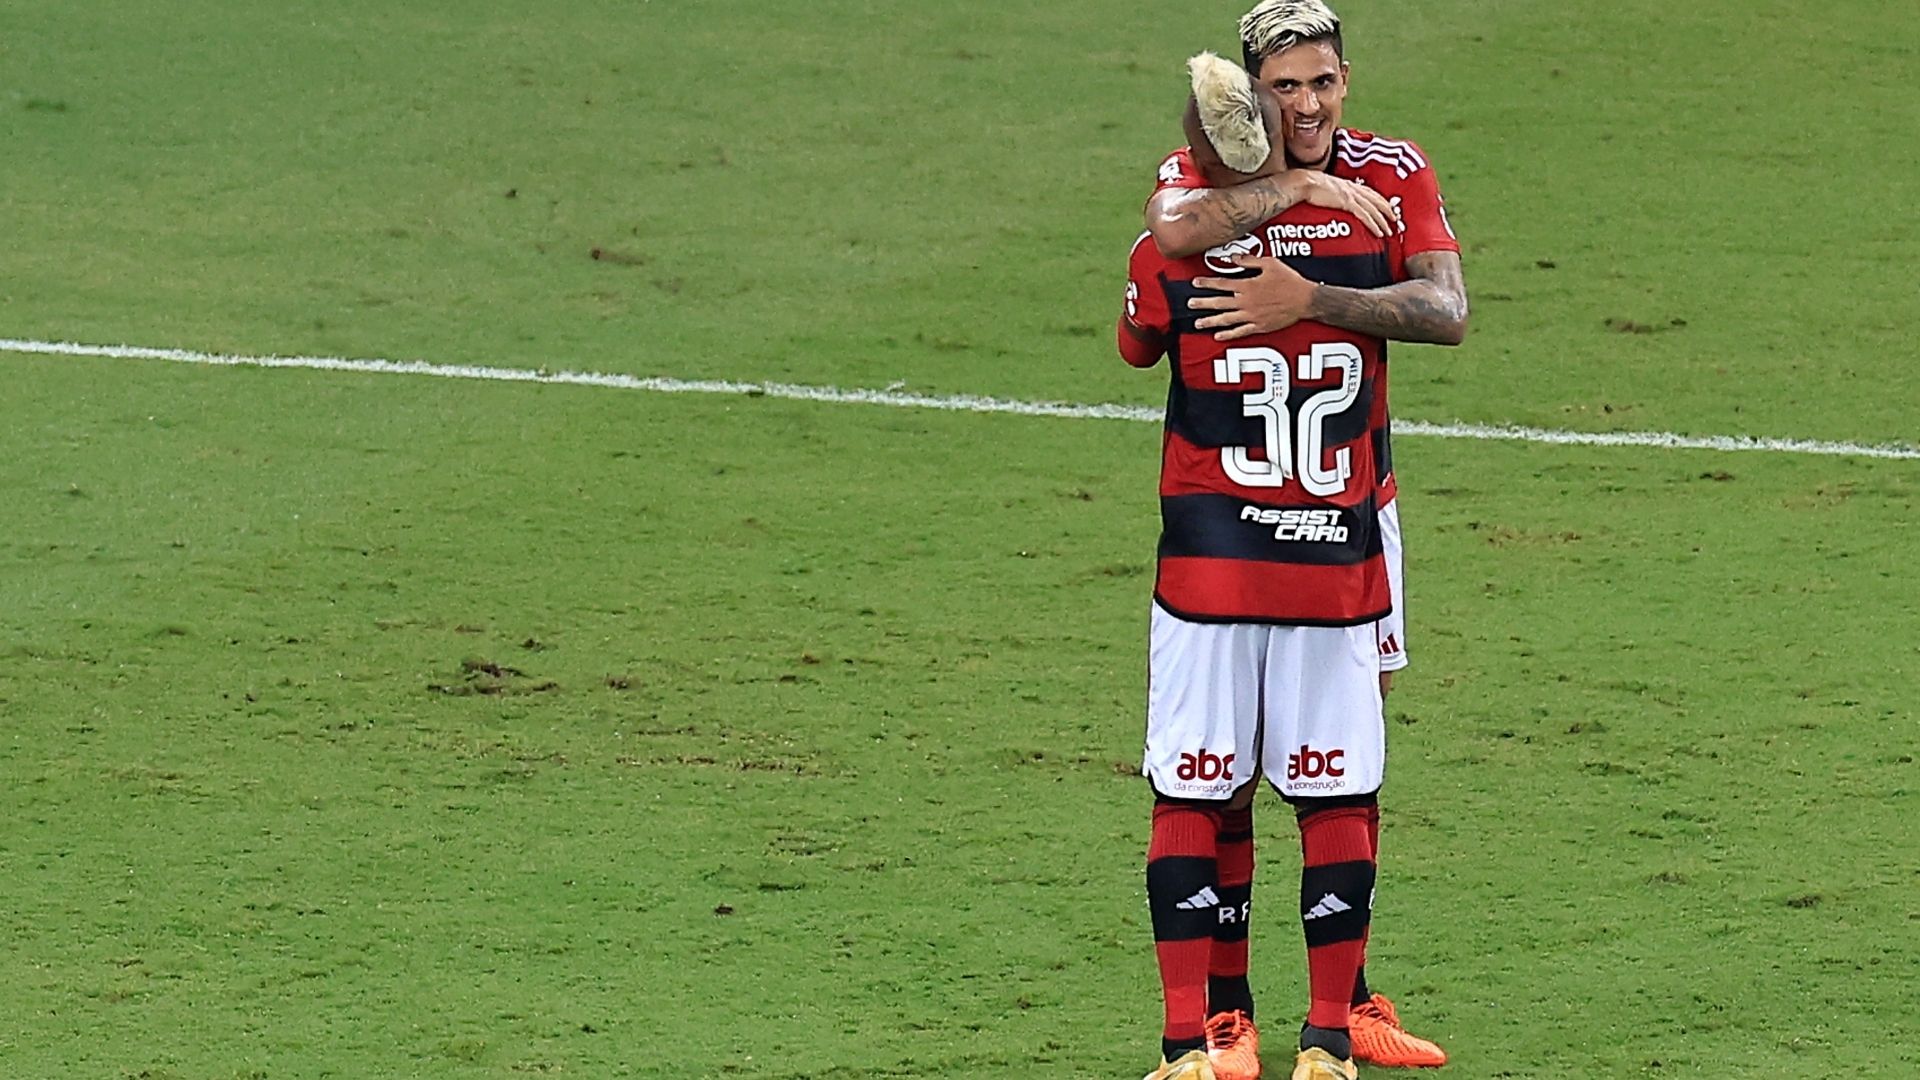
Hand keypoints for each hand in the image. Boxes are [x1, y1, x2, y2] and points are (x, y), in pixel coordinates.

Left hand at [1190, 255, 1317, 339]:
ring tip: (1198, 323)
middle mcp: (1246, 302)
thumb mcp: (1270, 263)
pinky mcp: (1259, 326)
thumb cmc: (1289, 280)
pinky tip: (1218, 336)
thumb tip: (1233, 258)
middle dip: (1202, 303)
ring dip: (1210, 321)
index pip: (1222, 284)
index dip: (1207, 283)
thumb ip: (1250, 261)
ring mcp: (1252, 316)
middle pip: (1219, 303)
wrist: (1305, 300)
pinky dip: (1228, 334)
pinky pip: (1240, 332)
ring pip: (1226, 319)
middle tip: (1189, 303)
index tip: (1195, 282)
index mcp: (1247, 285)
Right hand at [1292, 170, 1398, 237]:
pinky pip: (1365, 216)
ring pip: (1374, 209)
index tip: (1386, 207)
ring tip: (1389, 231)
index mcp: (1347, 184)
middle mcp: (1353, 188)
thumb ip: (1330, 193)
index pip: (1369, 192)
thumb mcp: (1323, 188)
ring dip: (1383, 221)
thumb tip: (1328, 200)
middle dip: (1387, 210)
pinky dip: (1374, 224)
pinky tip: (1379, 233)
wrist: (1303, 182)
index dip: (1379, 200)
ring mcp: (1351, 195)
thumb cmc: (1307, 185)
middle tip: (1395, 220)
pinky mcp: (1348, 202)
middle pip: (1376, 200)